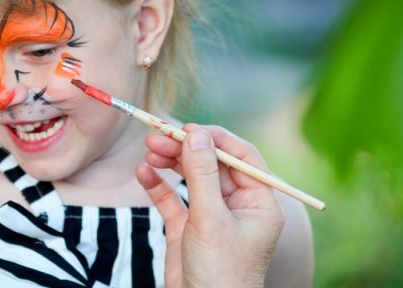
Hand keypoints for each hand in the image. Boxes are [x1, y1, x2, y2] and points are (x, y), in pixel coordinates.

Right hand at [136, 124, 284, 287]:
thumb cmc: (221, 273)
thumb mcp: (211, 219)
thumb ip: (203, 174)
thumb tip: (197, 134)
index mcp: (258, 203)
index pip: (241, 157)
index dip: (215, 139)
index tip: (188, 129)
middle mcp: (237, 206)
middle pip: (211, 163)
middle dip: (184, 148)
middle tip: (157, 136)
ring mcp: (211, 216)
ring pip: (190, 177)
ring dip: (169, 162)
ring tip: (148, 150)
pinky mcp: (188, 228)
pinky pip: (173, 198)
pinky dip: (158, 185)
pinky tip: (143, 173)